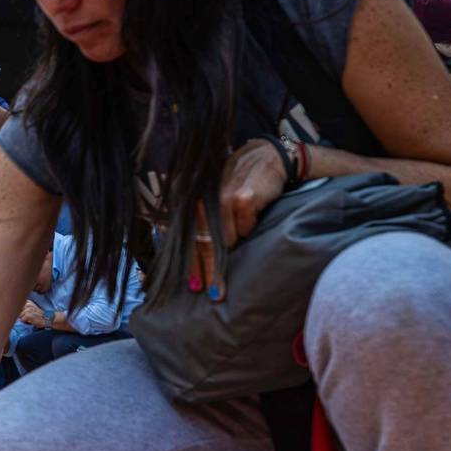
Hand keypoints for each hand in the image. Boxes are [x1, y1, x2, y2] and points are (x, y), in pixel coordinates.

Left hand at [19, 300, 48, 328]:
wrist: (47, 318)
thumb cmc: (38, 315)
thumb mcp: (31, 308)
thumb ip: (24, 308)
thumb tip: (14, 311)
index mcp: (27, 301)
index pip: (17, 307)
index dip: (21, 312)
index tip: (28, 314)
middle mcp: (27, 304)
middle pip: (17, 312)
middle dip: (22, 316)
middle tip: (30, 317)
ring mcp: (27, 309)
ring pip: (19, 316)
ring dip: (24, 319)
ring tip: (31, 319)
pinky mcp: (28, 315)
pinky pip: (22, 320)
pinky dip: (26, 322)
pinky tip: (32, 321)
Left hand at [191, 139, 288, 300]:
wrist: (265, 157)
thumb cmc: (236, 181)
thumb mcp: (211, 197)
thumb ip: (200, 223)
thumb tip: (192, 261)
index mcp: (189, 199)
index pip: (184, 237)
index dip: (188, 264)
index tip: (193, 286)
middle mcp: (201, 198)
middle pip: (203, 244)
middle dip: (209, 272)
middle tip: (214, 293)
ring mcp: (221, 197)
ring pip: (227, 239)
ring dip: (236, 240)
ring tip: (243, 223)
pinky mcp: (243, 198)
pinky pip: (246, 228)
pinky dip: (250, 226)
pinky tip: (253, 212)